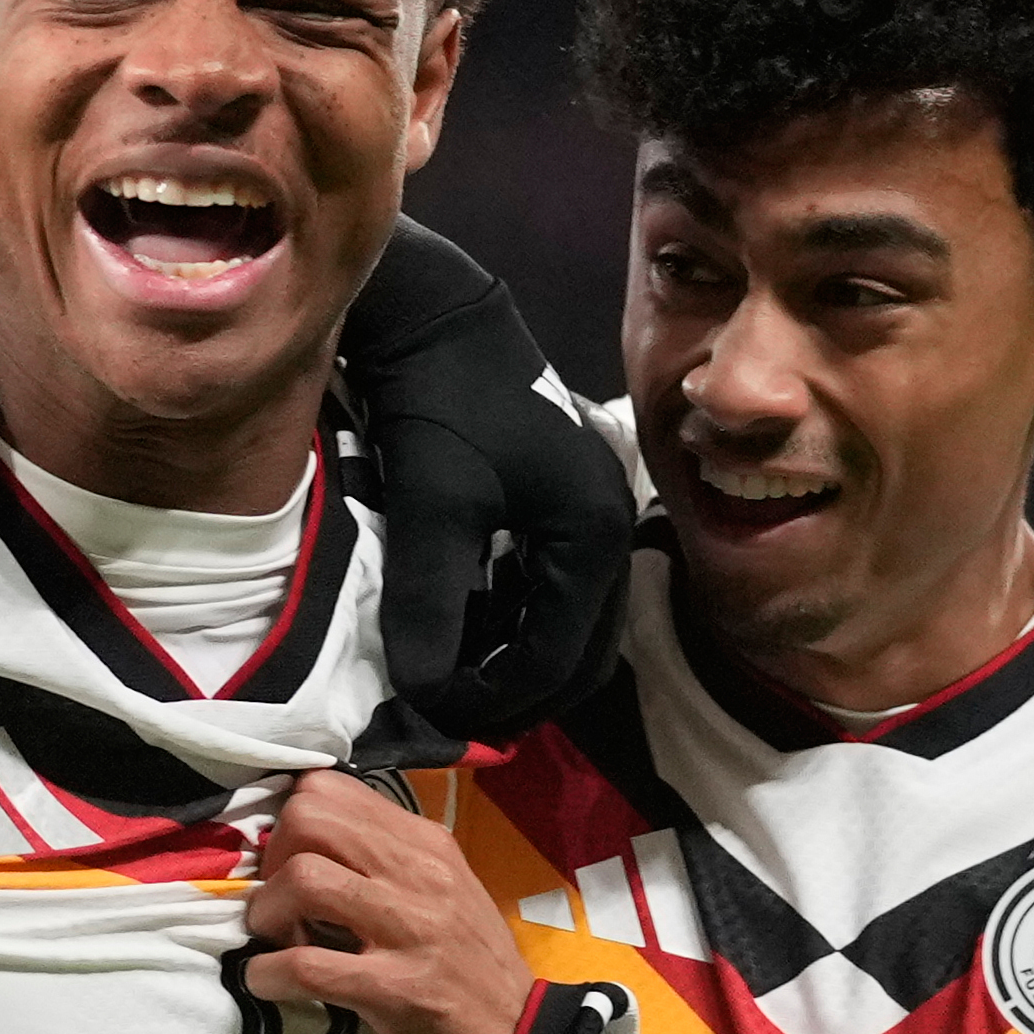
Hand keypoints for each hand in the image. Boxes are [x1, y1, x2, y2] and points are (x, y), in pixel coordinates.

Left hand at [241, 771, 533, 1033]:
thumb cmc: (470, 975)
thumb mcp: (438, 898)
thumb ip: (381, 865)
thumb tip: (303, 848)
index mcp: (427, 845)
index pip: (332, 789)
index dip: (290, 826)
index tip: (287, 867)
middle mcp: (421, 873)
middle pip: (310, 819)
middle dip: (272, 861)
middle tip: (277, 905)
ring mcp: (413, 930)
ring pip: (304, 880)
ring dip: (267, 913)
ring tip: (275, 942)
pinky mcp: (398, 989)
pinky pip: (306, 965)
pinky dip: (269, 973)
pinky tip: (270, 982)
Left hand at [332, 222, 629, 765]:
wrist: (436, 313)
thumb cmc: (439, 401)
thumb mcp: (429, 506)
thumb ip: (428, 603)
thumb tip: (421, 696)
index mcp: (595, 533)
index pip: (555, 657)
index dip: (491, 699)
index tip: (428, 714)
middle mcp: (612, 530)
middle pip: (578, 654)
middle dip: (515, 695)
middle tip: (446, 720)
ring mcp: (594, 518)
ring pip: (567, 627)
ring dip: (514, 663)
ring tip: (447, 681)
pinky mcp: (565, 507)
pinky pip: (551, 593)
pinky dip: (512, 625)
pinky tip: (460, 631)